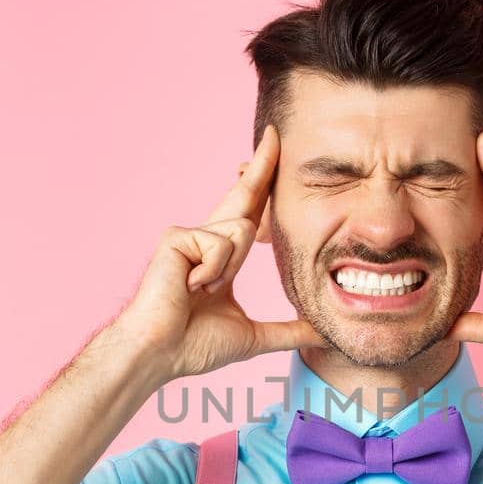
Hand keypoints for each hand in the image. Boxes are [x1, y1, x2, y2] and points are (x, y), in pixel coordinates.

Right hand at [119, 124, 320, 383]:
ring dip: (228, 268)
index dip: (263, 184)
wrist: (162, 353)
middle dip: (261, 164)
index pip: (250, 213)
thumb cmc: (194, 345)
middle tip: (276, 131)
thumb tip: (320, 336)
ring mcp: (190, 235)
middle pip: (244, 196)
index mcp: (221, 257)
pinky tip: (190, 286)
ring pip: (240, 231)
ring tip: (202, 291)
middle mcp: (206, 239)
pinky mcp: (178, 237)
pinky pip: (219, 243)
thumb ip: (287, 332)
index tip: (274, 152)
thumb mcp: (252, 336)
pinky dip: (211, 270)